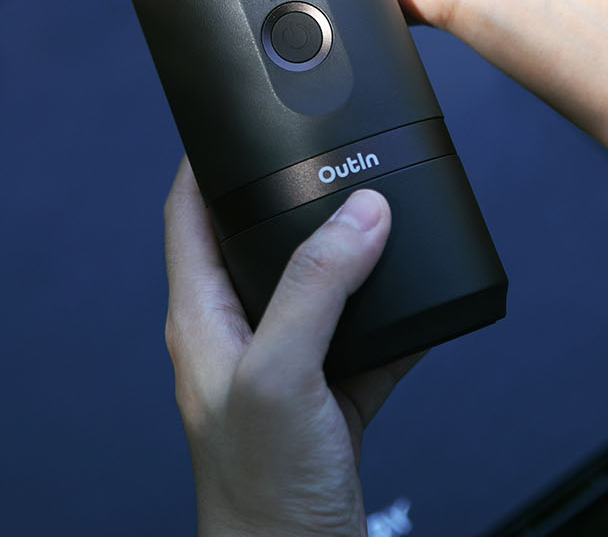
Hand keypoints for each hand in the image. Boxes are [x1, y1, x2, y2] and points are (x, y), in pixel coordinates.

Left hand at [164, 161, 420, 536]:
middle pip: (258, 242)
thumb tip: (358, 215)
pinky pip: (364, 340)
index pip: (186, 214)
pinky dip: (394, 318)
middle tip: (327, 153)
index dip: (202, 160)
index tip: (230, 116)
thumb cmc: (261, 492)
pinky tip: (421, 298)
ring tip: (385, 215)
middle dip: (292, 197)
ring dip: (352, 255)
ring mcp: (285, 370)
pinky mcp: (329, 402)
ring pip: (319, 288)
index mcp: (201, 319)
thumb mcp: (282, 373)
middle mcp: (238, 336)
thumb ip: (316, 288)